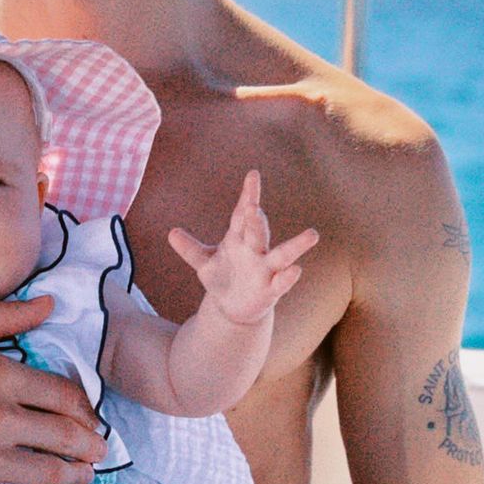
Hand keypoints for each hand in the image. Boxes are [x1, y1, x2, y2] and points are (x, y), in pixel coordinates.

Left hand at [168, 169, 317, 325]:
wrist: (233, 307)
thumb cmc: (222, 277)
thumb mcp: (203, 262)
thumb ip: (190, 248)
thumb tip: (171, 233)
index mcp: (238, 239)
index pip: (242, 214)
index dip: (248, 195)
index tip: (253, 175)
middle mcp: (255, 250)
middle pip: (257, 232)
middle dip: (255, 221)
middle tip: (252, 206)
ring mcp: (266, 270)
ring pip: (282, 255)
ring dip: (296, 245)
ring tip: (312, 234)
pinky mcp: (271, 290)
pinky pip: (282, 283)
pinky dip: (288, 277)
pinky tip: (295, 270)